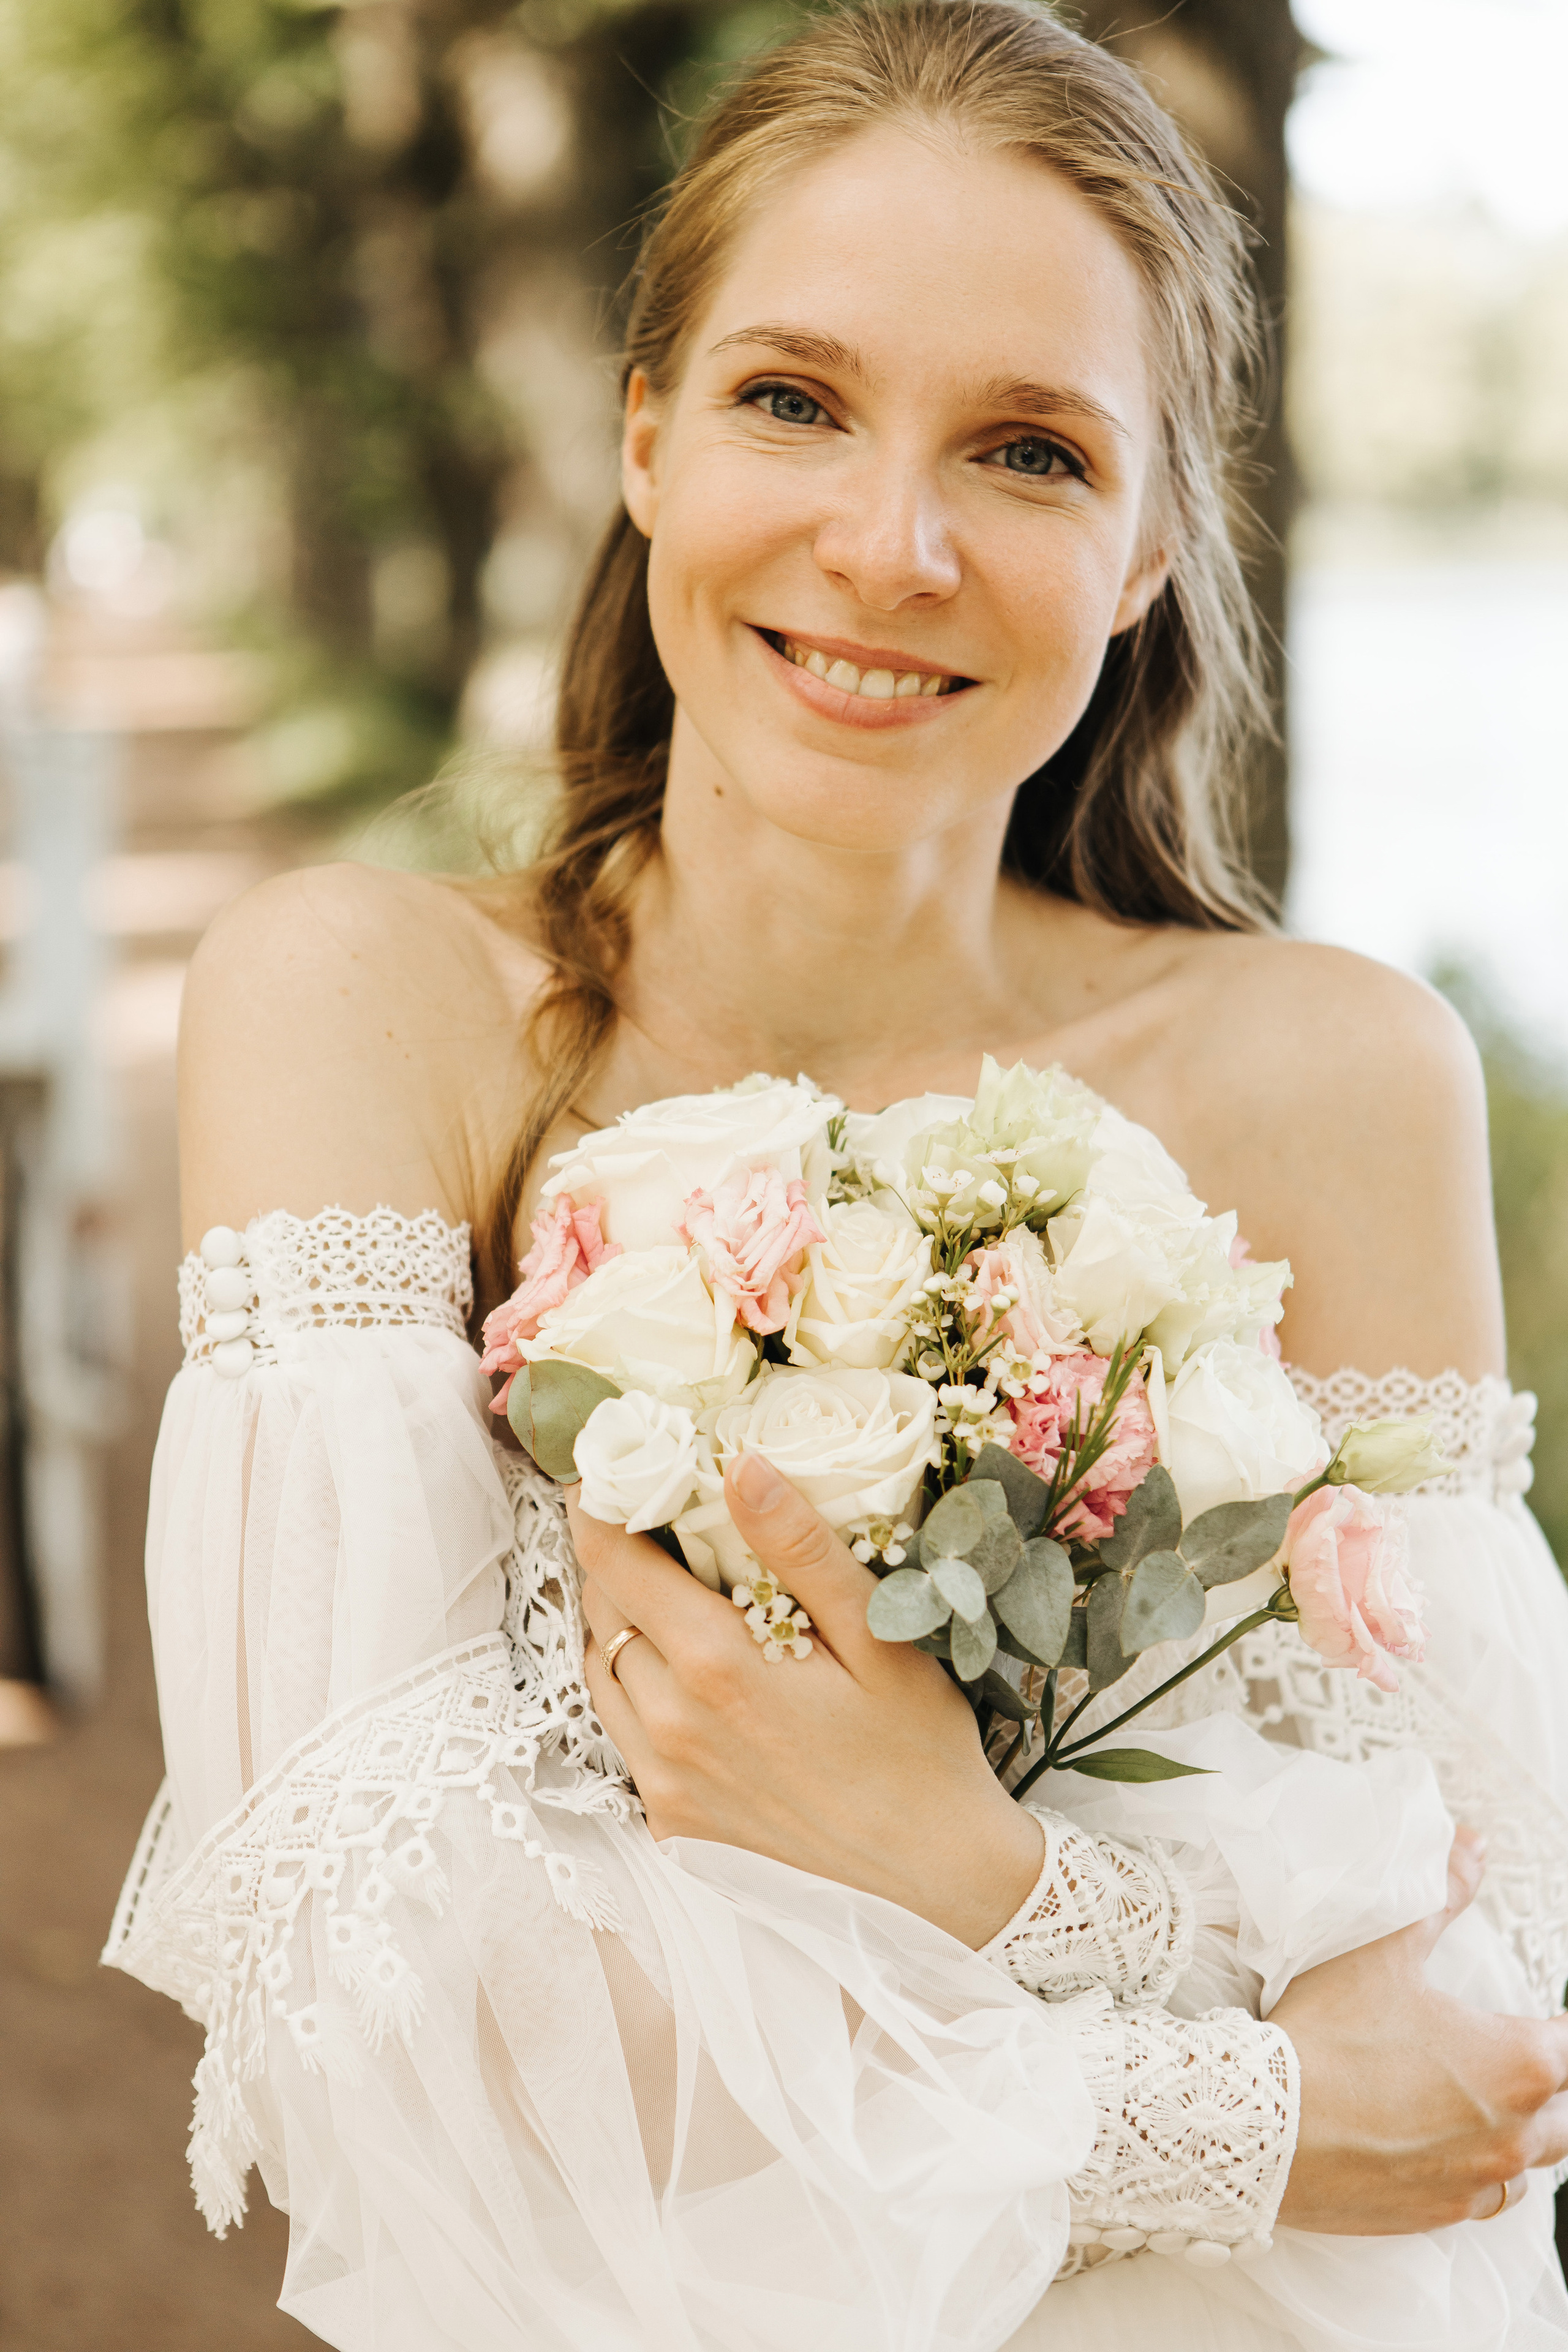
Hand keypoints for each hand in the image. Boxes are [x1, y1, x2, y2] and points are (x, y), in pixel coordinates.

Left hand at [573, 1454, 1043, 1948]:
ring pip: (602, 1671)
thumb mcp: (878, 1637)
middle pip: (601, 1609)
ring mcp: (663, 1783)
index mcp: (716, 1667)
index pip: (612, 1559)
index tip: (606, 1463)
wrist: (938, 1885)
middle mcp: (670, 1726)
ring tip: (666, 1587)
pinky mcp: (670, 1824)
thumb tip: (741, 1466)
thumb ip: (802, 1549)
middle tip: (645, 1512)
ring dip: (621, 1622)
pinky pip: (625, 1733)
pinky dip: (638, 1688)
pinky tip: (691, 1674)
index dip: (597, 1501)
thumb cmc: (920, 1753)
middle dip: (612, 1554)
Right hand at [1274, 1827, 1567, 2230]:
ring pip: (1533, 2161)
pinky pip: (1489, 2198)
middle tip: (1522, 2060)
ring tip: (1490, 2105)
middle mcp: (1514, 2131)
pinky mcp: (1441, 2213)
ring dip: (1522, 2132)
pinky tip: (1454, 2149)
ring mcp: (1479, 2179)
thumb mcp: (1383, 1950)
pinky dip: (1483, 2172)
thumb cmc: (1330, 2037)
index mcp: (1518, 2064)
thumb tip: (1473, 1846)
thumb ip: (1440, 1895)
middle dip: (1552, 2084)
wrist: (1266, 2126)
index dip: (1560, 2024)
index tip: (1545, 2016)